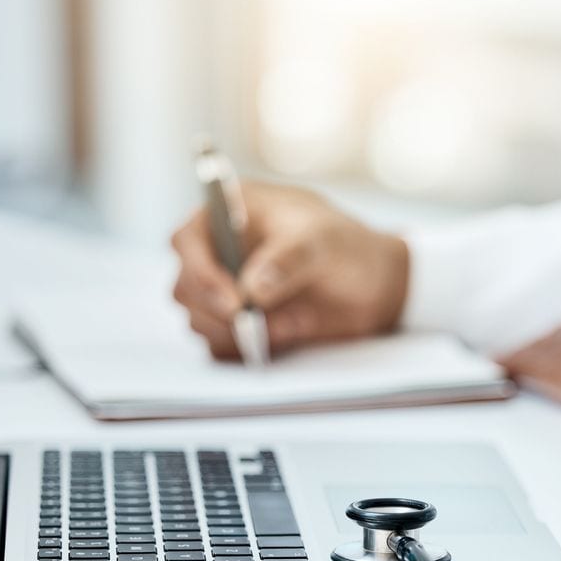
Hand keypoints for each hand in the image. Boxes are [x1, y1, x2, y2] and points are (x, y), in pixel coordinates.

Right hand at [170, 182, 408, 358]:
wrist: (375, 284)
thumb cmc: (345, 245)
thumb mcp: (323, 241)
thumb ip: (288, 258)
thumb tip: (252, 288)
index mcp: (229, 214)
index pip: (186, 240)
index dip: (199, 271)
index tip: (233, 300)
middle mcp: (219, 253)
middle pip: (185, 288)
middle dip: (215, 311)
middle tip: (252, 322)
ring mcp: (226, 290)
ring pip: (199, 321)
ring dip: (237, 331)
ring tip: (290, 323)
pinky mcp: (239, 324)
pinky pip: (221, 345)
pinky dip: (247, 347)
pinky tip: (289, 332)